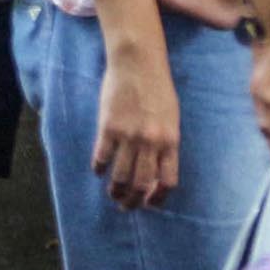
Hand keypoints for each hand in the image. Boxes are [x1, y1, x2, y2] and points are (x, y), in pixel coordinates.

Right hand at [93, 44, 183, 210]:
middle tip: (126, 205)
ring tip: (112, 194)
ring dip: (115, 191)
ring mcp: (129, 136)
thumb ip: (165, 143)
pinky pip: (101, 157)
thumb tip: (156, 169)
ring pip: (120, 176)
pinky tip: (98, 170)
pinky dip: (99, 168)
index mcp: (170, 141)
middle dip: (133, 201)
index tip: (150, 203)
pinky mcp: (108, 127)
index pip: (167, 182)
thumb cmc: (158, 89)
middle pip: (142, 184)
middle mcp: (151, 143)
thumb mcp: (171, 118)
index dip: (158, 198)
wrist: (138, 63)